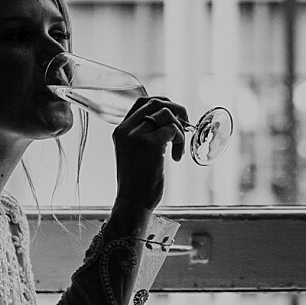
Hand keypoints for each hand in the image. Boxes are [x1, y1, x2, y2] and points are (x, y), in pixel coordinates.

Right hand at [112, 94, 189, 210]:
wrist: (132, 203)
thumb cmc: (138, 182)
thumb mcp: (135, 153)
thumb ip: (144, 136)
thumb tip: (168, 121)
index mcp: (120, 130)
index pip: (142, 101)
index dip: (163, 103)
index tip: (175, 116)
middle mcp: (126, 129)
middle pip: (156, 102)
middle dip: (176, 110)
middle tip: (185, 127)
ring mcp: (136, 135)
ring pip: (166, 113)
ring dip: (179, 128)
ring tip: (179, 148)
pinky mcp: (149, 145)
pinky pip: (173, 129)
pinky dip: (180, 140)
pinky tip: (176, 158)